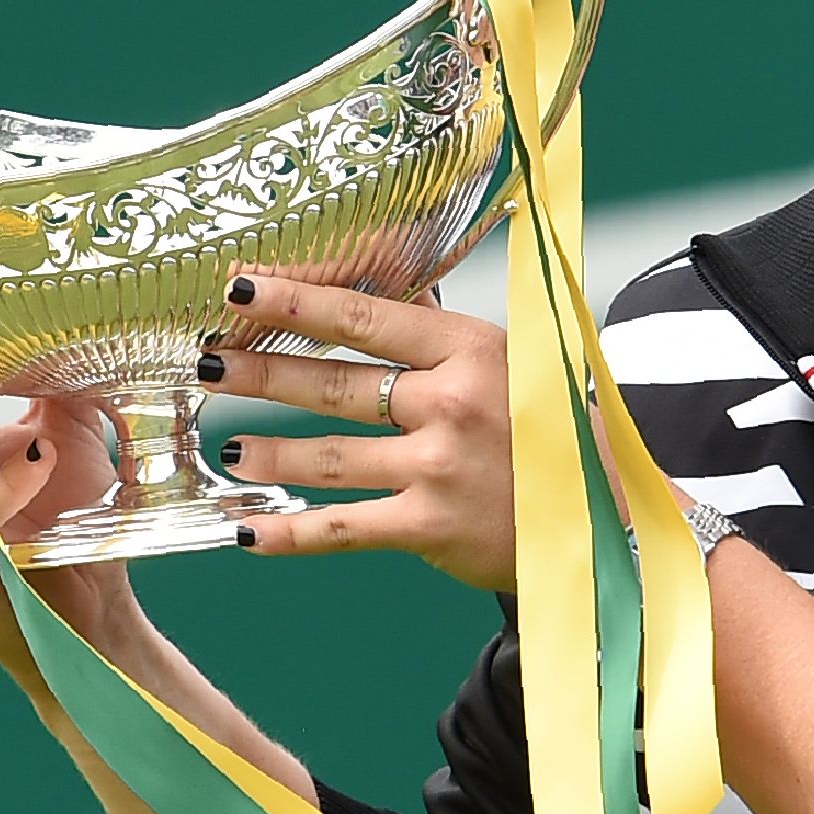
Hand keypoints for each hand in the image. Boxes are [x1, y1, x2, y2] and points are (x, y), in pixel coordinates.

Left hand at [200, 277, 520, 593]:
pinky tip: (248, 532)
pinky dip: (289, 533)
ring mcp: (439, 467)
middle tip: (206, 363)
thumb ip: (435, 329)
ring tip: (227, 449)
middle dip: (259, 373)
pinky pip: (343, 528)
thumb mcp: (506, 360)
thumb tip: (370, 280)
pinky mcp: (431, 525)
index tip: (239, 286)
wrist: (607, 510)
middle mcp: (451, 402)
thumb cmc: (550, 428)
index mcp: (468, 348)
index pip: (362, 317)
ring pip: (327, 457)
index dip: (294, 301)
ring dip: (266, 454)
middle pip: (333, 383)